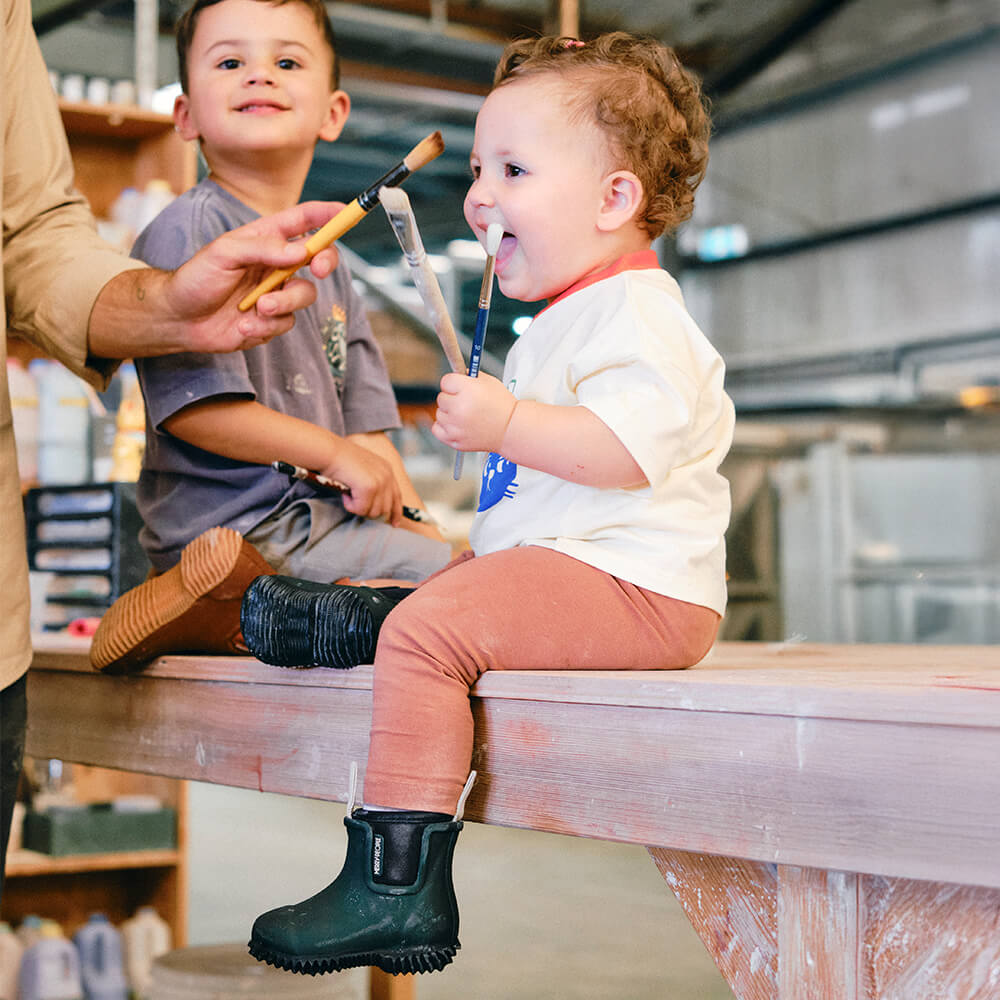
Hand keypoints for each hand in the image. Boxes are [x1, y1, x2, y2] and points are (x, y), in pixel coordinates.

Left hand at [163, 201, 345, 351]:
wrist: (179, 319)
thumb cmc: (196, 278)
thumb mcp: (224, 252)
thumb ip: (263, 248)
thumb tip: (301, 250)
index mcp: (266, 238)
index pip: (304, 221)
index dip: (328, 215)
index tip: (347, 211)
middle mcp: (277, 264)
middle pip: (319, 258)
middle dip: (324, 262)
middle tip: (316, 269)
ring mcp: (277, 292)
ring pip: (304, 296)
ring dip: (282, 304)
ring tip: (257, 308)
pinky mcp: (272, 320)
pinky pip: (287, 322)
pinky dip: (266, 325)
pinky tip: (242, 325)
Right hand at [320, 438, 402, 524]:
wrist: (328, 451)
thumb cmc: (339, 461)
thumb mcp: (363, 470)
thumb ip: (373, 484)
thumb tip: (376, 509)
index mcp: (387, 470)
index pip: (397, 497)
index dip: (396, 512)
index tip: (394, 524)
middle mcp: (387, 476)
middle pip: (385, 509)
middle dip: (369, 511)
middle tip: (354, 503)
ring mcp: (379, 481)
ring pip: (373, 512)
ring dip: (358, 507)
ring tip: (348, 494)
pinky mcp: (369, 487)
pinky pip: (361, 509)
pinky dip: (350, 505)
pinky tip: (345, 493)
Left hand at [432, 372, 515, 453]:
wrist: (510, 429)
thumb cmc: (502, 406)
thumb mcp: (489, 382)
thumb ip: (469, 376)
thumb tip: (456, 373)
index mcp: (468, 390)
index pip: (445, 381)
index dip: (454, 384)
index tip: (461, 388)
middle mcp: (459, 408)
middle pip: (441, 398)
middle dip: (452, 398)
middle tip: (467, 403)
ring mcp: (455, 426)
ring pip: (439, 413)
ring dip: (449, 413)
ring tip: (466, 416)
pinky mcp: (454, 439)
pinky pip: (437, 428)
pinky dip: (445, 427)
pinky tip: (458, 425)